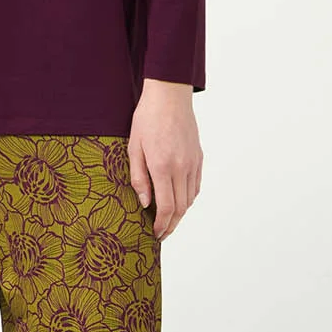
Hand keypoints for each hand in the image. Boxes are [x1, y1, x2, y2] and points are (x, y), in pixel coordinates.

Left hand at [128, 80, 201, 240]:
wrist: (170, 96)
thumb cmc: (147, 119)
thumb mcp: (133, 148)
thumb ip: (138, 178)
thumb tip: (145, 204)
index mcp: (162, 166)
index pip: (166, 207)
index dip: (161, 225)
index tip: (155, 234)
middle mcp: (181, 167)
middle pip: (181, 208)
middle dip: (171, 225)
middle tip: (161, 234)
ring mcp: (192, 163)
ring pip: (190, 199)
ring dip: (180, 213)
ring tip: (168, 220)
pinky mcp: (198, 157)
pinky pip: (196, 186)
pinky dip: (188, 198)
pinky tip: (179, 201)